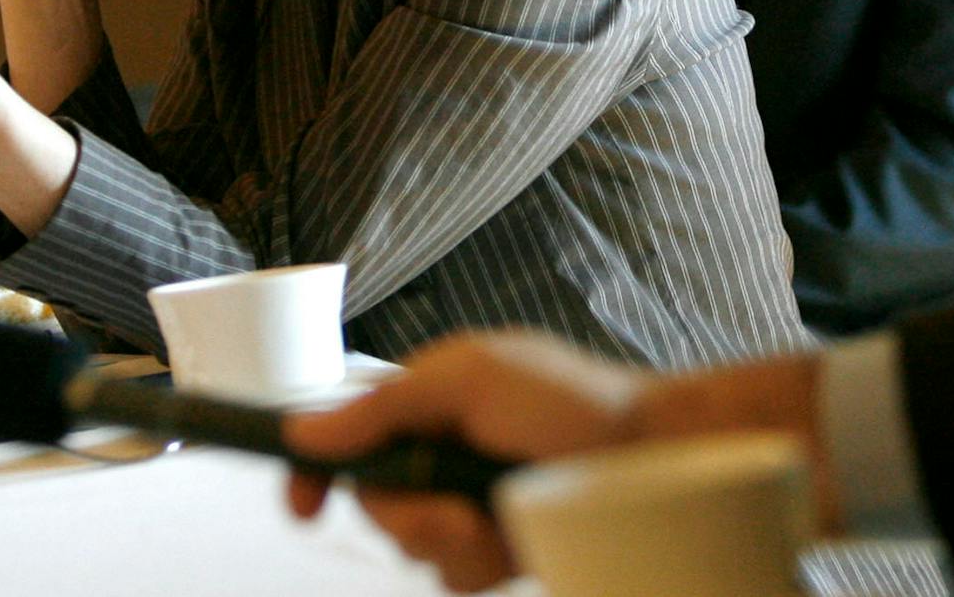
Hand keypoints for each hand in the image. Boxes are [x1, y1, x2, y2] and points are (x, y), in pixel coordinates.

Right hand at [282, 331, 827, 591]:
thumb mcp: (470, 377)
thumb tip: (301, 429)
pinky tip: (516, 537)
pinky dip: (482, 561)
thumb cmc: (570, 400)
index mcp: (425, 402)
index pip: (343, 438)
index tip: (304, 506)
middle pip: (372, 503)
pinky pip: (455, 576)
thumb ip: (384, 404)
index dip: (311, 472)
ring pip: (412, 547)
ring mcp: (467, 503)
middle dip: (406, 510)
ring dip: (450, 537)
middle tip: (452, 500)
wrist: (652, 452)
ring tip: (500, 512)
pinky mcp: (497, 548)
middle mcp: (439, 453)